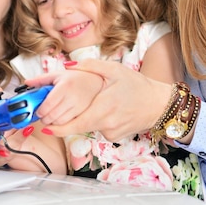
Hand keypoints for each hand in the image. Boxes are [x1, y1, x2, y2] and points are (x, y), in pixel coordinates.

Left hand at [26, 67, 103, 126]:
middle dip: (44, 118)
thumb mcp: (57, 75)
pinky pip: (69, 125)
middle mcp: (72, 98)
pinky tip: (60, 118)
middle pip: (53, 116)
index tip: (38, 111)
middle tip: (42, 115)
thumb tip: (27, 82)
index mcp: (64, 86)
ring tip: (50, 117)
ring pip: (60, 122)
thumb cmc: (75, 78)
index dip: (40, 111)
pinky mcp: (85, 114)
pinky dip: (62, 124)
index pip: (48, 104)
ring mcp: (79, 107)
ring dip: (52, 123)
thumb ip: (41, 79)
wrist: (96, 82)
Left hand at [28, 59, 170, 141]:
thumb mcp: (114, 69)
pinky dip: (98, 120)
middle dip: (67, 119)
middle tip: (58, 111)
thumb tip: (67, 66)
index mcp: (104, 109)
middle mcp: (107, 124)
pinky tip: (109, 109)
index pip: (76, 124)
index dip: (59, 129)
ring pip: (89, 125)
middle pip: (79, 125)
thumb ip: (89, 66)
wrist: (159, 104)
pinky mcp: (115, 137)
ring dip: (87, 115)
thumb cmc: (137, 85)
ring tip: (100, 101)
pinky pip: (99, 129)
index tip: (45, 128)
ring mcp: (111, 133)